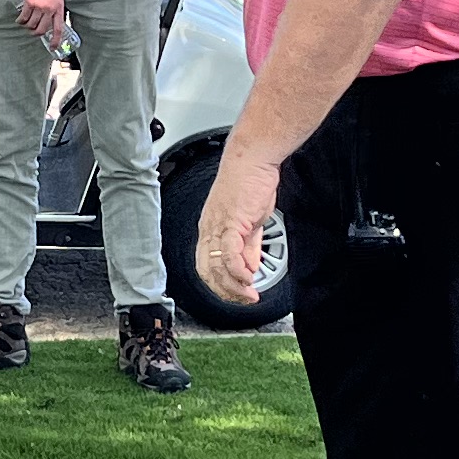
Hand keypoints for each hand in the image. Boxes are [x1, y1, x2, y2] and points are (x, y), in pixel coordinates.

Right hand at [16, 0, 68, 42]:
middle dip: (36, 33)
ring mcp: (39, 6)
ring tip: (26, 22)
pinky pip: (24, 17)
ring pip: (31, 24)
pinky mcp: (29, 2)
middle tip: (33, 31)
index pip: (59, 28)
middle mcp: (50, 8)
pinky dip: (20, 20)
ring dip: (27, 26)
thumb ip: (54, 8)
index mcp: (59, 7)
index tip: (52, 47)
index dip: (56, 40)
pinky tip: (20, 18)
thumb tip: (50, 19)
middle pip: (42, 29)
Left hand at [196, 137, 280, 308]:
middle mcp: (210, 229)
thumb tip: (250, 267)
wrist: (253, 159)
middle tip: (243, 299)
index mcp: (211, 228)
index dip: (219, 285)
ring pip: (217, 267)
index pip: (206, 266)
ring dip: (234, 286)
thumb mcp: (249, 220)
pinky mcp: (231, 222)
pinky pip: (230, 254)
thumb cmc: (250, 181)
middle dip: (226, 292)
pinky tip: (249, 277)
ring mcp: (218, 226)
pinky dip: (239, 270)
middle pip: (208, 272)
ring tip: (249, 293)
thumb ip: (249, 246)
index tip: (235, 293)